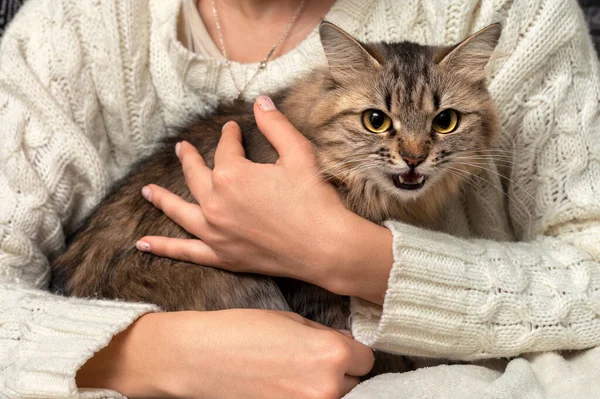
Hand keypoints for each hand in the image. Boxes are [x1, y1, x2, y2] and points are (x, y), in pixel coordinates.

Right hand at [76, 310, 374, 398]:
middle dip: (340, 373)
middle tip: (312, 364)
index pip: (366, 359)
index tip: (337, 351)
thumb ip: (324, 336)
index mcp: (331, 354)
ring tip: (296, 377)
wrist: (199, 357)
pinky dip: (304, 397)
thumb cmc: (241, 331)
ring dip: (323, 388)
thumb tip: (344, 348)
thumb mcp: (291, 320)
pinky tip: (284, 388)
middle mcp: (328, 388)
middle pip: (355, 382)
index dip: (350, 353)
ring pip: (336, 397)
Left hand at [138, 96, 392, 303]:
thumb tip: (261, 102)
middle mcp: (215, 202)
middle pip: (196, 175)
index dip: (230, 136)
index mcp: (232, 174)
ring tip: (147, 192)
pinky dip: (164, 248)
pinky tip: (143, 245)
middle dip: (189, 158)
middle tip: (183, 148)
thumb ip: (275, 126)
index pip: (225, 148)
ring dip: (162, 200)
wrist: (324, 247)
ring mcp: (215, 232)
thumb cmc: (314, 200)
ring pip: (180, 211)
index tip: (234, 129)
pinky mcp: (222, 255)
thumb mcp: (298, 154)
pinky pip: (186, 252)